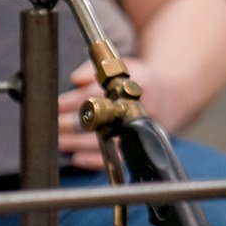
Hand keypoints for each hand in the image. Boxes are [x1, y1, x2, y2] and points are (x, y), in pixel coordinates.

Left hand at [59, 57, 177, 170]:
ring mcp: (139, 130)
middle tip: (52, 125)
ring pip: (102, 140)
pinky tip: (77, 158)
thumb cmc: (141, 82)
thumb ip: (96, 70)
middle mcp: (140, 108)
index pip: (95, 94)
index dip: (71, 101)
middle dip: (69, 123)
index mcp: (134, 84)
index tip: (55, 105)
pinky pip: (114, 160)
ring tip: (58, 141)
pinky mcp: (139, 146)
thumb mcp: (124, 65)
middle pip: (97, 119)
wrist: (174, 97)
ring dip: (75, 142)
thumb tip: (76, 79)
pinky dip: (93, 160)